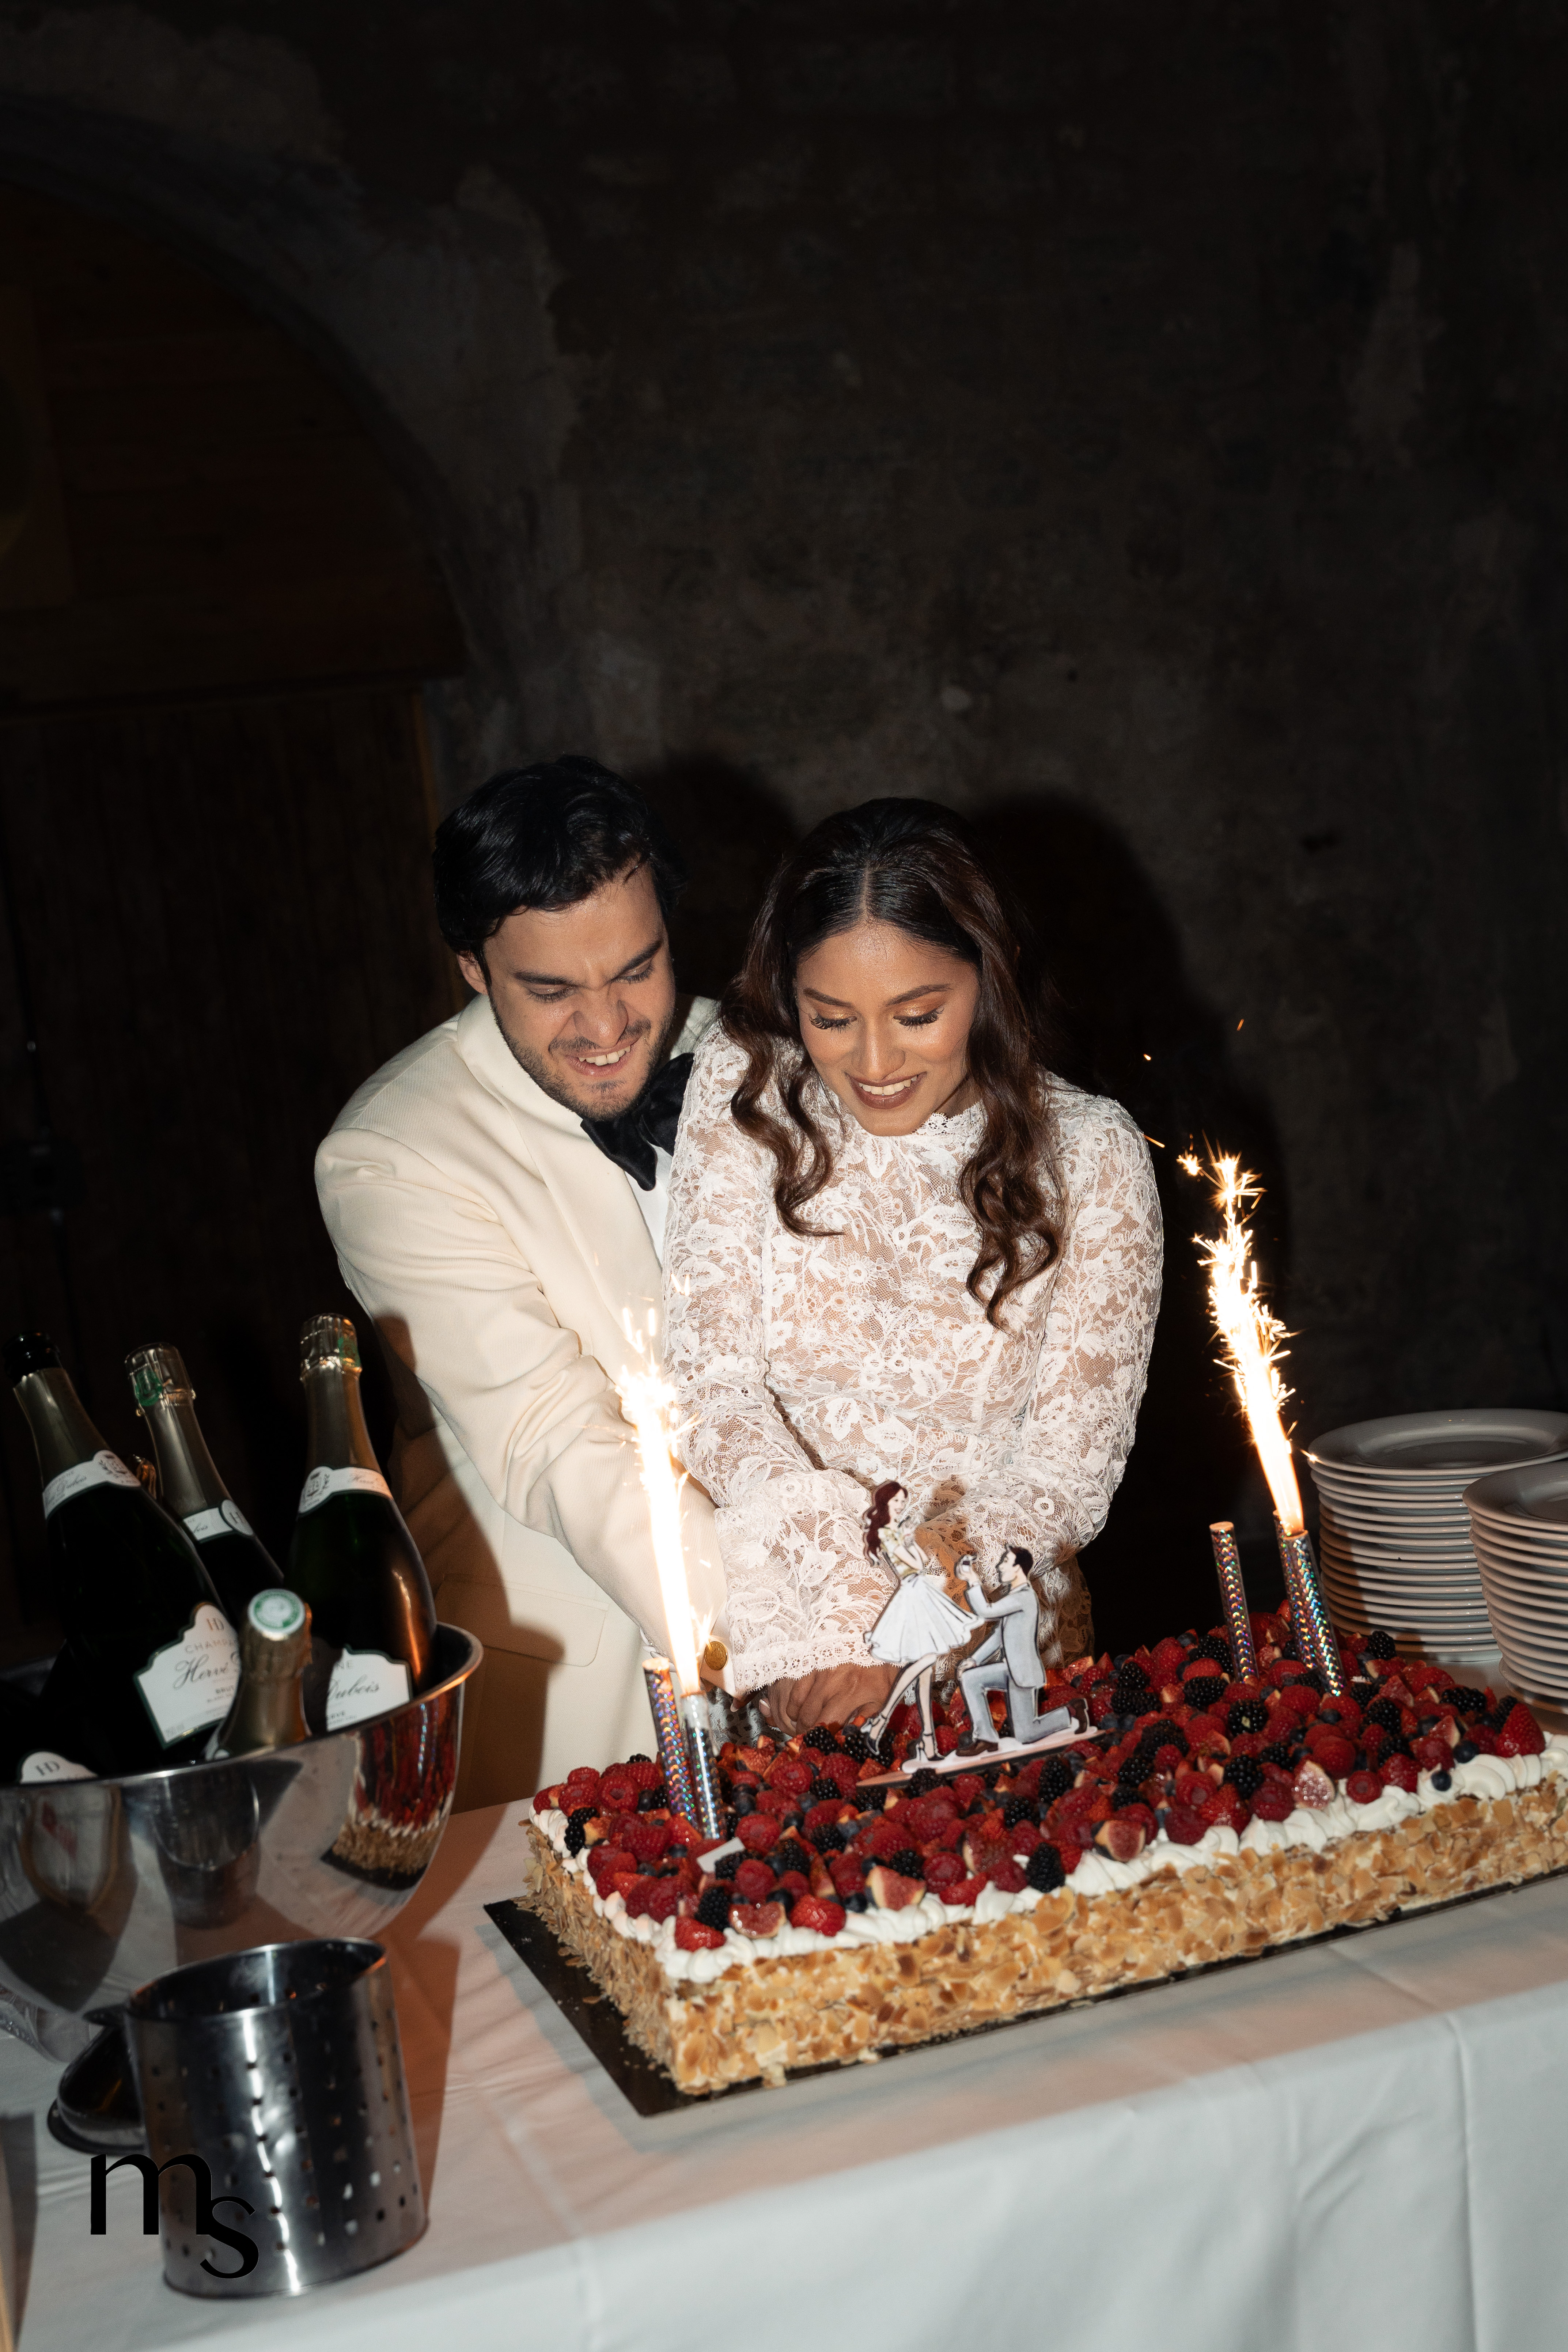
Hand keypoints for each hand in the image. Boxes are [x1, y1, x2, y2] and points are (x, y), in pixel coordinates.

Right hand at [763, 1664, 897, 1737]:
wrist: (876, 1638)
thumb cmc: (881, 1670)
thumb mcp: (882, 1697)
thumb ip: (867, 1718)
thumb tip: (851, 1735)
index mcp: (851, 1693)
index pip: (826, 1724)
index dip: (820, 1738)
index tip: (821, 1744)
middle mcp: (832, 1682)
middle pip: (808, 1718)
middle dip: (808, 1731)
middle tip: (813, 1736)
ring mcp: (818, 1672)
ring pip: (797, 1707)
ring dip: (799, 1720)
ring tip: (806, 1725)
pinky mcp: (810, 1663)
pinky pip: (793, 1691)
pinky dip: (793, 1705)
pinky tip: (801, 1709)